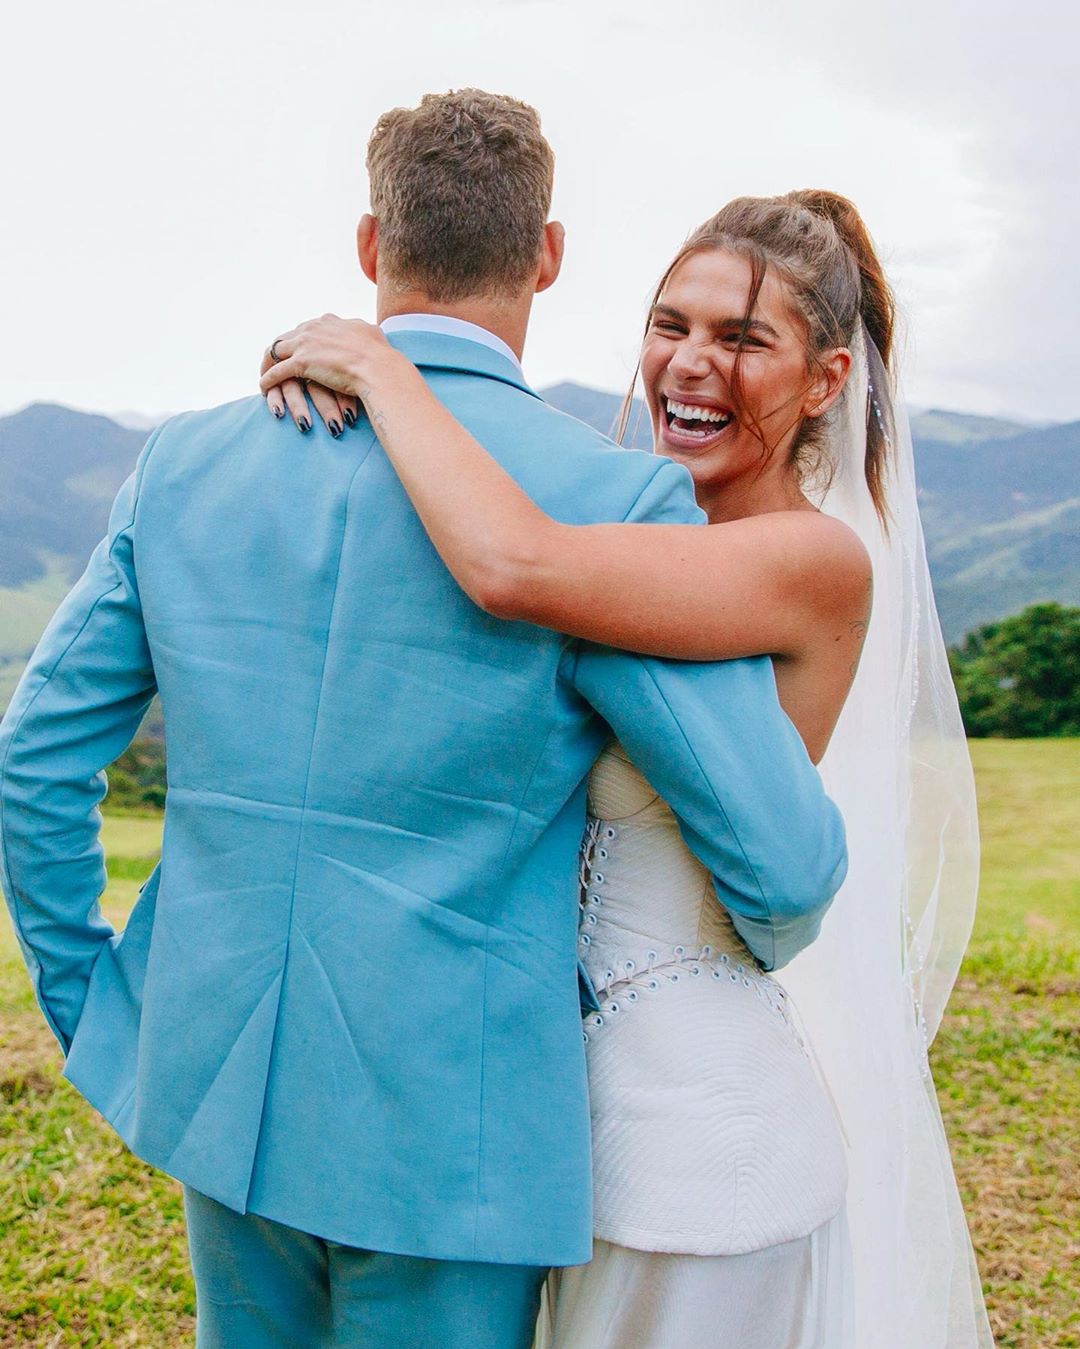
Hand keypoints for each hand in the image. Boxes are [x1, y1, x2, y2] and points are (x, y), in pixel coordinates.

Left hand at [260, 314, 392, 434]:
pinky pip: (276, 372)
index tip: (297, 351)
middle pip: (285, 337)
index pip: (305, 328)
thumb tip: (366, 331)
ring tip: (264, 376)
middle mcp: (313, 328)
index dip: (299, 340)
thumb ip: (362, 332)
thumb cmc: (381, 356)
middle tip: (273, 363)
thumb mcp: (371, 335)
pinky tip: (264, 389)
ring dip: (266, 364)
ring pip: (274, 351)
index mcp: (328, 321)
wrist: (379, 368)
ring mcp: (305, 344)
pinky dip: (267, 380)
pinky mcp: (300, 363)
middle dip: (278, 351)